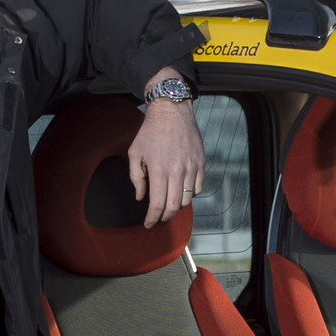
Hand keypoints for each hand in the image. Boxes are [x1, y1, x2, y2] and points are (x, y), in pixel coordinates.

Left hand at [127, 88, 204, 228]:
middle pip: (174, 206)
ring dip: (177, 206)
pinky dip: (190, 194)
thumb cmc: (150, 131)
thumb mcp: (135, 153)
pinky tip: (181, 191)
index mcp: (158, 170)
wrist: (171, 111)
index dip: (152, 218)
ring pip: (187, 199)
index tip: (149, 224)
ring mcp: (191, 167)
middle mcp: (176, 171)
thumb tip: (141, 197)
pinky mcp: (200, 163)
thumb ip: (136, 177)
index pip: (157, 204)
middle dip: (165, 217)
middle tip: (159, 218)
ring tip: (169, 203)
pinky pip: (198, 187)